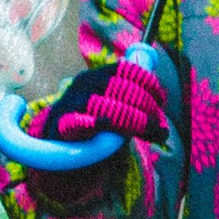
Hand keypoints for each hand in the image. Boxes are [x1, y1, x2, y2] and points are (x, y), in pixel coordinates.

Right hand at [40, 45, 174, 150]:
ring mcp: (72, 103)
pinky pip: (81, 122)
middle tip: (159, 127)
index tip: (161, 101)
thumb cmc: (90, 128)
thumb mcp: (114, 113)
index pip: (128, 70)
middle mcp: (85, 84)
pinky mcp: (62, 124)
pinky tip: (106, 125)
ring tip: (151, 133)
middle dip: (148, 108)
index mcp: (98, 75)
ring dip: (136, 121)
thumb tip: (164, 128)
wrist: (54, 148)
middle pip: (124, 90)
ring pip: (111, 107)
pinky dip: (96, 123)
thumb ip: (134, 113)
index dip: (149, 84)